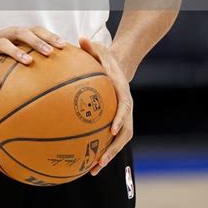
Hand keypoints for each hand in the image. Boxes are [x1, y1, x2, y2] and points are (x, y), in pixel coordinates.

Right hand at [0, 26, 65, 84]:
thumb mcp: (11, 50)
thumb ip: (29, 56)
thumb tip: (54, 72)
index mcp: (14, 35)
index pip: (34, 30)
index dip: (49, 36)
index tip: (64, 46)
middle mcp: (3, 37)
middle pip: (21, 33)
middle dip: (37, 42)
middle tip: (51, 52)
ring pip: (3, 45)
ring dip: (16, 52)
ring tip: (29, 62)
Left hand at [78, 36, 133, 175]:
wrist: (118, 66)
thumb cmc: (105, 58)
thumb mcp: (99, 49)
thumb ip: (90, 46)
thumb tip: (81, 38)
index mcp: (122, 90)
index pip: (125, 106)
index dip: (120, 118)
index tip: (112, 129)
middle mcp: (126, 106)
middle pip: (125, 131)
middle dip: (114, 148)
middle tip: (100, 160)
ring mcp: (122, 117)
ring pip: (120, 141)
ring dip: (108, 156)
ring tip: (93, 170)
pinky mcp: (115, 122)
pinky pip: (110, 140)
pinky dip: (101, 151)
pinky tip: (85, 163)